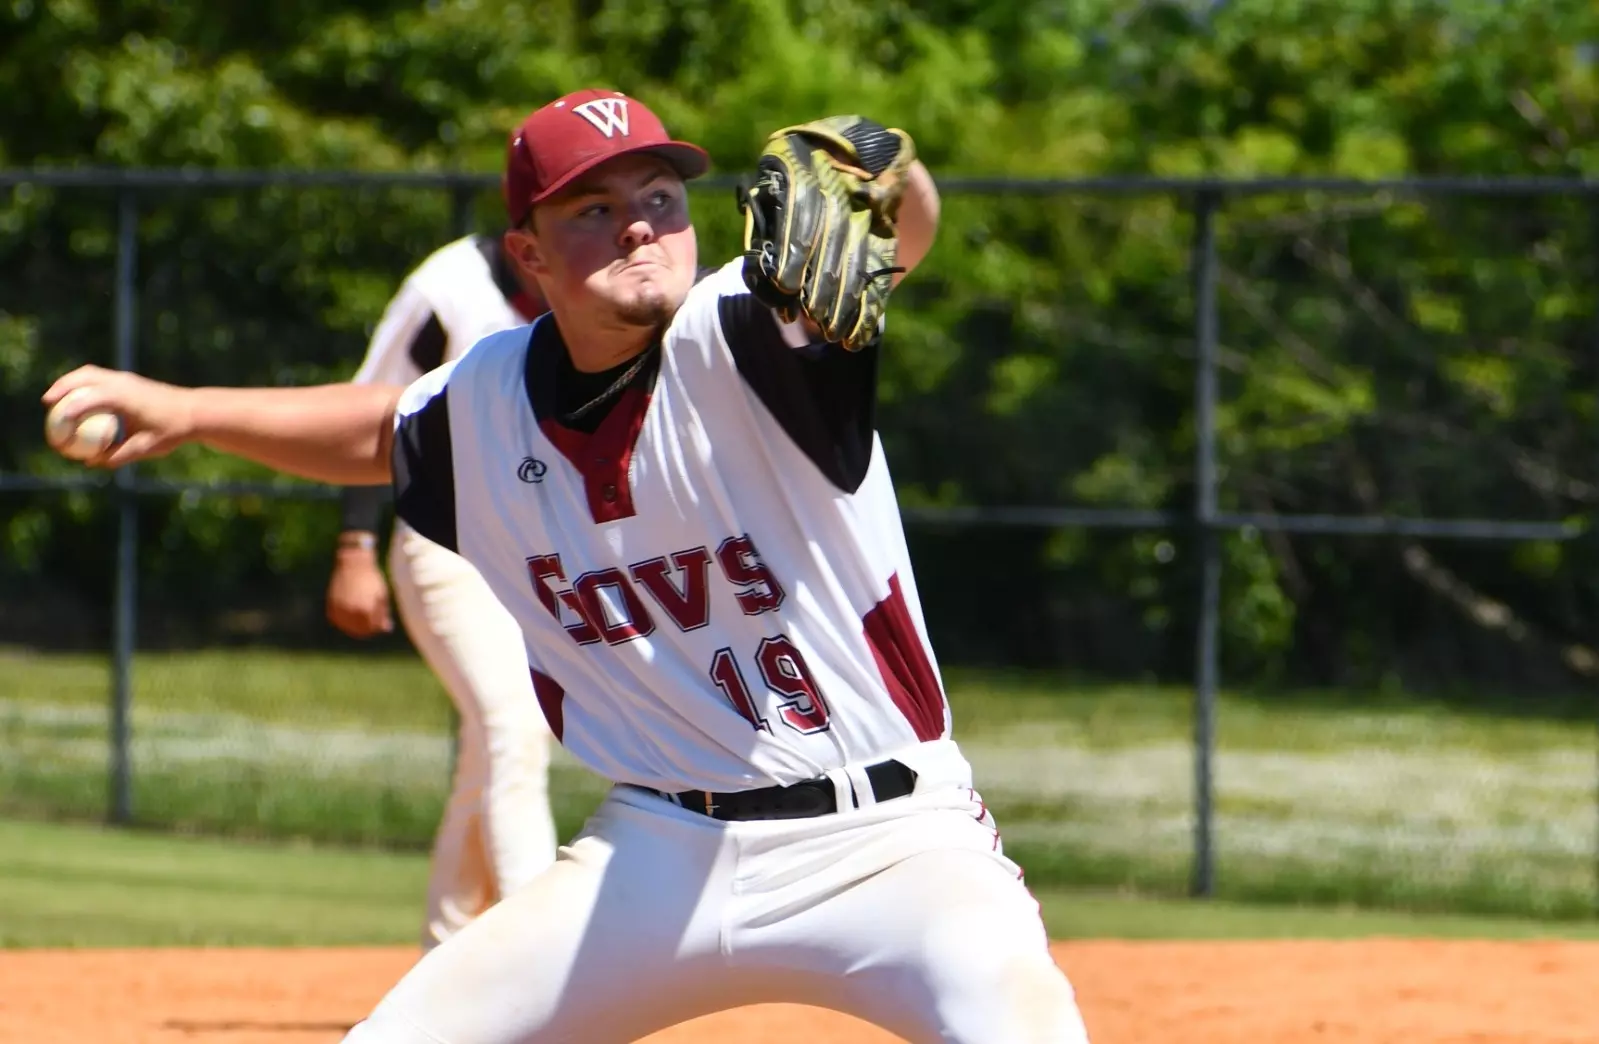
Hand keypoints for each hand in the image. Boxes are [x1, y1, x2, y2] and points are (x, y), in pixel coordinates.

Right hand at [41, 365, 196, 467]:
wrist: (195, 411)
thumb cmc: (173, 430)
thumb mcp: (148, 447)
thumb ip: (120, 455)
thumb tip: (93, 463)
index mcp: (127, 397)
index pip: (93, 398)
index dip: (72, 407)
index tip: (58, 418)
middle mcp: (124, 383)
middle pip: (85, 377)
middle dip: (63, 387)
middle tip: (48, 402)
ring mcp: (126, 378)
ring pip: (91, 373)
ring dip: (71, 381)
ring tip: (56, 397)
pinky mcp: (129, 379)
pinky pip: (100, 377)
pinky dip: (84, 384)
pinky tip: (77, 398)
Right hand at [325, 545, 393, 638]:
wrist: (353, 564)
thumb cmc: (371, 579)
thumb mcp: (381, 596)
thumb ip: (383, 614)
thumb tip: (386, 629)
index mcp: (365, 610)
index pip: (372, 628)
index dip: (378, 627)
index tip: (381, 624)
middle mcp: (350, 612)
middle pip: (360, 630)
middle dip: (368, 629)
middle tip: (372, 625)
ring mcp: (339, 610)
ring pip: (348, 627)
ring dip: (355, 625)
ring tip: (362, 614)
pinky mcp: (331, 607)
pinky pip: (339, 620)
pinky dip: (345, 620)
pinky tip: (351, 612)